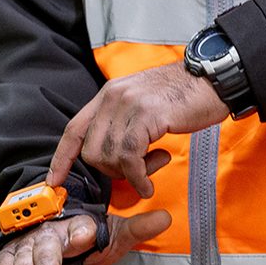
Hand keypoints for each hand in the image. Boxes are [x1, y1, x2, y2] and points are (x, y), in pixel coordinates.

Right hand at [0, 167, 172, 264]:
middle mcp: (48, 231)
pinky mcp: (11, 257)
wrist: (55, 224)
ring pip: (23, 258)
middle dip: (46, 263)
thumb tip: (167, 218)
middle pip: (46, 245)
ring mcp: (27, 244)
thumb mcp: (114, 233)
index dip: (81, 231)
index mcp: (75, 223)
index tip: (87, 236)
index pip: (78, 225)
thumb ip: (137, 229)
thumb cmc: (88, 235)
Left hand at [47, 63, 227, 195]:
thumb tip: (110, 156)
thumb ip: (122, 124)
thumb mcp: (142, 104)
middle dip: (109, 171)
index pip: (74, 130)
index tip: (54, 181)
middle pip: (90, 151)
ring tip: (151, 170)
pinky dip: (138, 178)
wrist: (211, 80)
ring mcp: (128, 105)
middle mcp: (112, 98)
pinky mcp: (147, 116)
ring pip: (110, 157)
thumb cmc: (181, 97)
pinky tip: (149, 184)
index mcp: (107, 95)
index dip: (61, 158)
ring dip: (129, 175)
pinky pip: (130, 158)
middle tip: (135, 172)